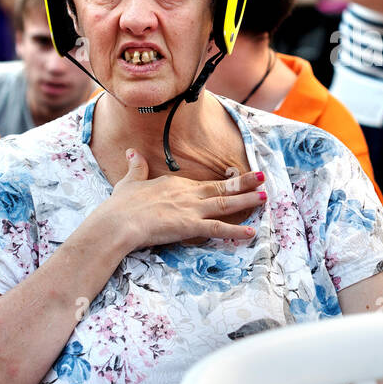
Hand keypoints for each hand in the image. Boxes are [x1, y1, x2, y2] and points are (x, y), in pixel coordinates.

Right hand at [101, 149, 265, 252]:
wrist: (118, 222)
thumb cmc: (121, 205)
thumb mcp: (130, 181)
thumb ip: (136, 167)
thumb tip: (132, 152)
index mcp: (176, 184)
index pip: (204, 184)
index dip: (222, 183)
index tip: (236, 180)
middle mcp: (188, 194)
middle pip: (221, 188)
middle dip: (244, 183)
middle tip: (262, 177)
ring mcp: (191, 209)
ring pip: (225, 204)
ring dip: (246, 200)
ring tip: (264, 197)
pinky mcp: (190, 226)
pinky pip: (218, 228)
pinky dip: (236, 231)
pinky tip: (251, 232)